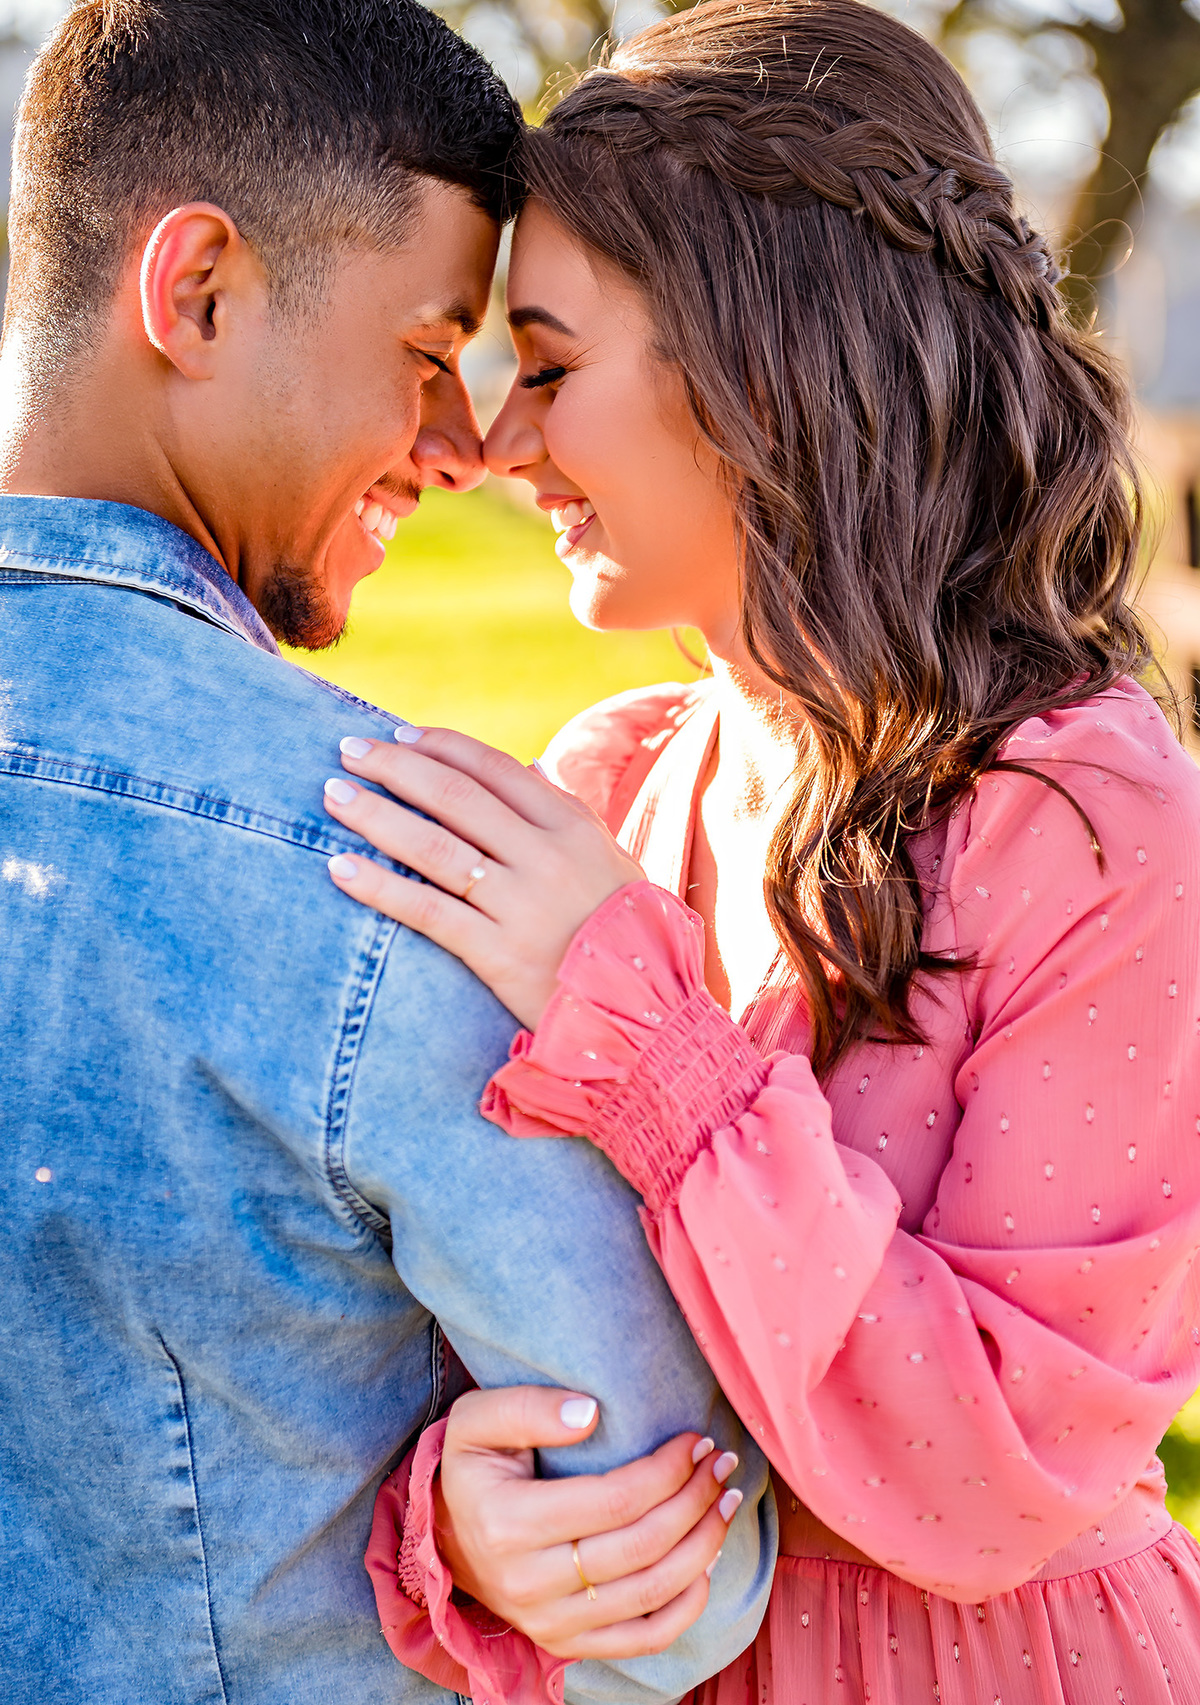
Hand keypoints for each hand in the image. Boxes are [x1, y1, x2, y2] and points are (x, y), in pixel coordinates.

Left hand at [321, 727, 643, 1027]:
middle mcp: (545, 857)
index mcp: (572, 827)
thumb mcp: (609, 861)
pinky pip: (428, 911)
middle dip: (396, 767)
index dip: (442, 746)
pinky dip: (380, 887)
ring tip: (333, 795)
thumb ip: (567, 813)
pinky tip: (341, 869)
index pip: (495, 769)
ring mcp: (521, 905)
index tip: (399, 733)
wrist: (648, 1012)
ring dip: (376, 815)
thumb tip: (528, 766)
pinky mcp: (498, 954)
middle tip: (349, 750)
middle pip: (456, 797)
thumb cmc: (625, 932)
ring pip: (434, 846)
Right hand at [431, 1386, 742, 1660]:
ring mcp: (549, 1621)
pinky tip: (706, 1562)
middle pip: (642, 1546)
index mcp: (509, 1523)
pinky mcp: (566, 1643)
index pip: (615, 1500)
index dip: (668, 1470)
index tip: (696, 1440)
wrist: (445, 1536)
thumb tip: (590, 1413)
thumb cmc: (472, 1468)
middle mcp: (529, 1583)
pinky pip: (643, 1638)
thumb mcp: (476, 1420)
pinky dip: (686, 1605)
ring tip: (727, 1501)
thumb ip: (527, 1406)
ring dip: (703, 1545)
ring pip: (650, 1592)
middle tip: (722, 1463)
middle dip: (696, 1499)